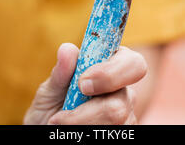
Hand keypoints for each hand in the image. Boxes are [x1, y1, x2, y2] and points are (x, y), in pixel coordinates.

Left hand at [23, 43, 146, 124]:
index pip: (133, 62)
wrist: (51, 127)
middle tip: (62, 115)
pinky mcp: (123, 132)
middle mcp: (124, 91)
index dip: (111, 73)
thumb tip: (67, 49)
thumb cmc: (53, 105)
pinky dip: (83, 135)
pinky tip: (72, 132)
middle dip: (91, 110)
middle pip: (125, 99)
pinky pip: (110, 134)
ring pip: (114, 122)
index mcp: (113, 66)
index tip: (82, 83)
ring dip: (80, 125)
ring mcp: (127, 116)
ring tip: (60, 123)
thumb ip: (62, 71)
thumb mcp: (51, 88)